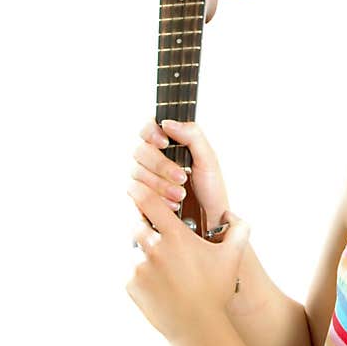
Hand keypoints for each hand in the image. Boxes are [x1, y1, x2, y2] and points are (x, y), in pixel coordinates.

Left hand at [126, 200, 250, 343]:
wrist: (197, 326)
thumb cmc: (216, 290)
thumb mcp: (233, 256)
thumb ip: (238, 229)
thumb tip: (231, 214)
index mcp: (176, 237)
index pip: (149, 203)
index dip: (141, 191)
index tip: (137, 186)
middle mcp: (153, 249)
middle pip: (136, 223)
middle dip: (144, 224)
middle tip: (157, 231)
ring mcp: (138, 268)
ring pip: (134, 248)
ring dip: (144, 249)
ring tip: (163, 262)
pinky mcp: (130, 285)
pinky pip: (131, 270)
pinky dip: (141, 272)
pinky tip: (159, 282)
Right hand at [131, 118, 228, 233]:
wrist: (211, 222)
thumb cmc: (210, 190)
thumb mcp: (208, 160)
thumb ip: (192, 136)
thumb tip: (167, 123)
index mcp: (169, 145)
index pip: (148, 128)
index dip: (151, 132)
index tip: (164, 143)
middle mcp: (152, 160)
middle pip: (140, 151)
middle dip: (161, 166)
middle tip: (181, 177)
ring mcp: (144, 179)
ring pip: (136, 172)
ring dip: (160, 185)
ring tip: (180, 195)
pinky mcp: (139, 199)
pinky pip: (134, 194)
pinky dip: (154, 199)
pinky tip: (172, 205)